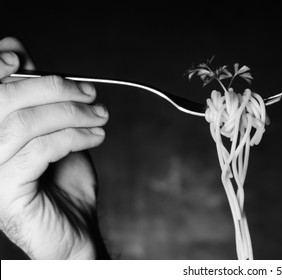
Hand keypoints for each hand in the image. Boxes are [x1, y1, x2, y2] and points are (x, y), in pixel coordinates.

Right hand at [0, 37, 109, 258]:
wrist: (74, 233)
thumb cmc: (62, 185)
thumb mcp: (52, 134)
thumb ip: (39, 102)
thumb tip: (26, 60)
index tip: (24, 56)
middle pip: (2, 100)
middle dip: (50, 86)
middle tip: (89, 92)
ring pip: (23, 123)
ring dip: (71, 112)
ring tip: (100, 116)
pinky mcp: (4, 193)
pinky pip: (38, 150)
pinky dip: (74, 136)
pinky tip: (96, 137)